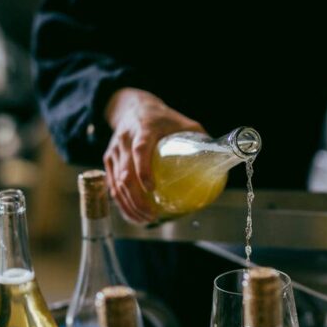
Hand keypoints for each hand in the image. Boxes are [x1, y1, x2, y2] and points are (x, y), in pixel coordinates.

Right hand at [103, 88, 205, 222]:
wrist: (132, 107)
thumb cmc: (161, 117)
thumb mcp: (181, 121)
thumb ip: (199, 137)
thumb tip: (218, 158)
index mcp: (143, 129)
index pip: (139, 150)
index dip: (143, 170)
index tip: (152, 189)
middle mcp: (125, 140)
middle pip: (125, 174)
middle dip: (136, 199)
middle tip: (152, 215)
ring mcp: (114, 151)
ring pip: (116, 183)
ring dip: (129, 205)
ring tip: (145, 219)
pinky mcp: (108, 160)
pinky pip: (111, 185)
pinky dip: (121, 203)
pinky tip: (133, 214)